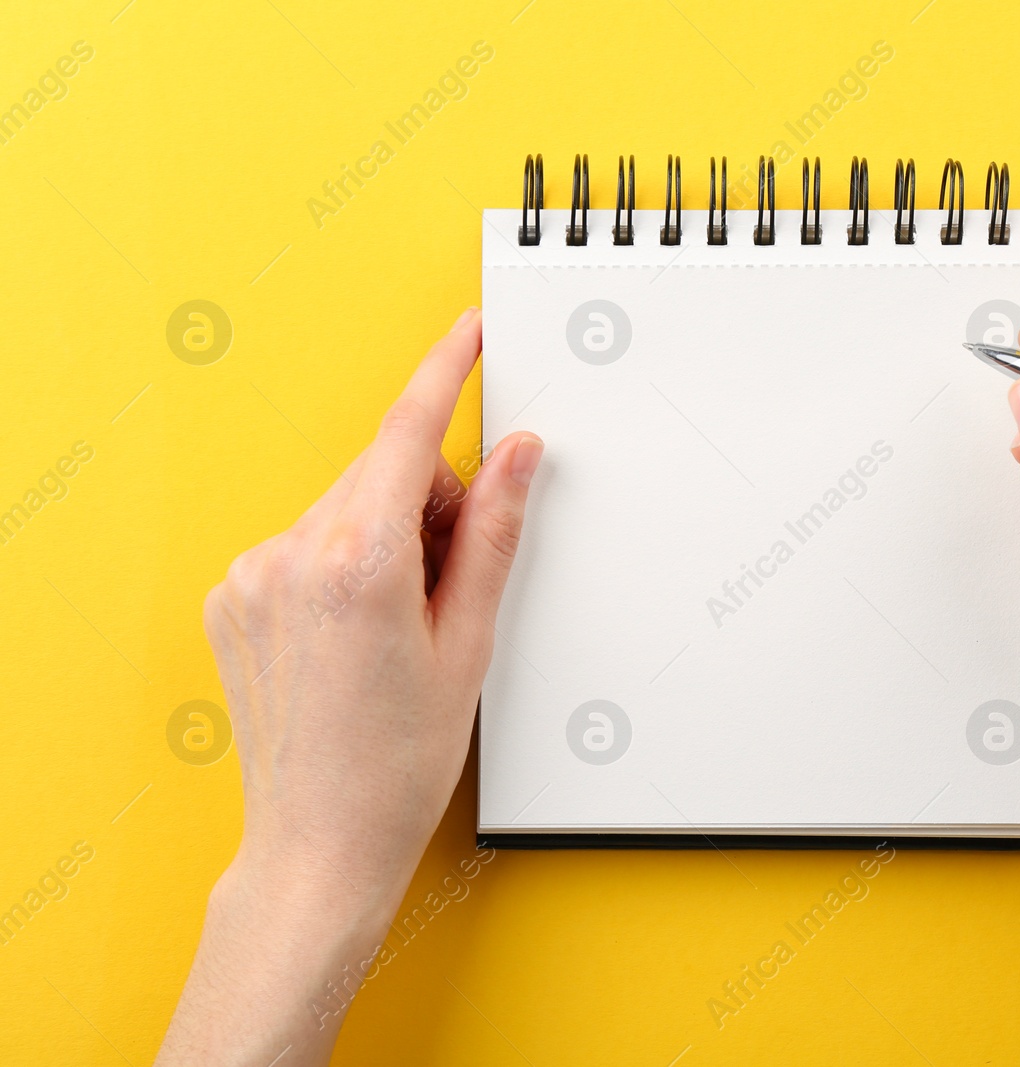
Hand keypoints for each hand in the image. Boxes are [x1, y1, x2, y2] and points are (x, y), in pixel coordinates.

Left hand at [159, 308, 541, 1063]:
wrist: (320, 843)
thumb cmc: (399, 764)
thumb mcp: (470, 643)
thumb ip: (497, 533)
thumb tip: (519, 455)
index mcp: (359, 563)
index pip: (409, 434)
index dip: (445, 373)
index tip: (468, 334)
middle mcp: (290, 556)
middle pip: (383, 472)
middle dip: (433, 501)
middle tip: (455, 583)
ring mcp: (251, 576)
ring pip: (345, 504)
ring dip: (388, 532)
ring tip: (404, 622)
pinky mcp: (233, 596)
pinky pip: (305, 540)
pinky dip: (343, 558)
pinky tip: (359, 626)